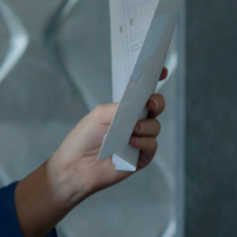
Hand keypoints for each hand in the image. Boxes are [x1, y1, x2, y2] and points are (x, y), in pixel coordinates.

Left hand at [14, 68, 166, 236]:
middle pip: (156, 107)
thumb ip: (120, 107)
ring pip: (156, 126)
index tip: (161, 70)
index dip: (154, 81)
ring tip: (131, 130)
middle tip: (150, 104)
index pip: (142, 93)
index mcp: (124, 109)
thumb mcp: (99, 115)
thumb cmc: (83, 139)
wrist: (76, 166)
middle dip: (157, 102)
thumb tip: (140, 102)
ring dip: (145, 126)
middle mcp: (135, 122)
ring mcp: (140, 139)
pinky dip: (143, 142)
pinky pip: (152, 145)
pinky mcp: (142, 157)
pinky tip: (130, 143)